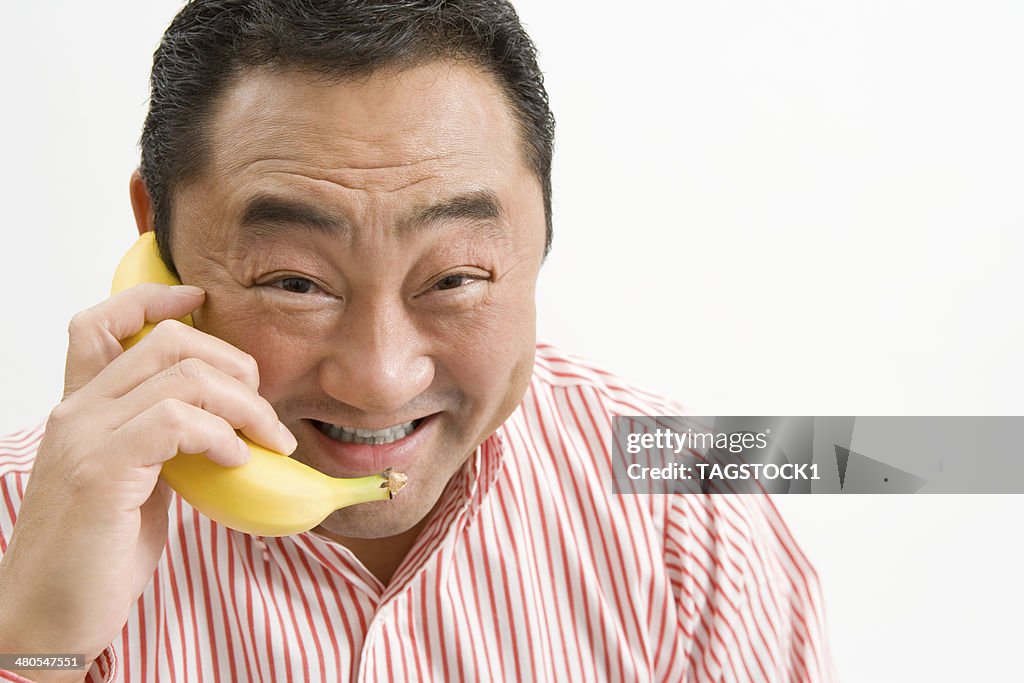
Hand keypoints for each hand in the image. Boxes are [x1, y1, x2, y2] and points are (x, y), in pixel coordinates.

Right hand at [0, 283, 296, 673]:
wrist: (49, 616)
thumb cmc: (95, 553)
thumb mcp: (132, 481)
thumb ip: (160, 441)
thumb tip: (225, 424)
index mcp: (83, 407)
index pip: (102, 322)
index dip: (155, 299)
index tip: (201, 301)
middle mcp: (78, 410)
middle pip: (167, 340)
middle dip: (234, 364)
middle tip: (264, 408)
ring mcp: (85, 438)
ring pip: (183, 376)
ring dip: (245, 405)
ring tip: (267, 440)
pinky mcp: (100, 472)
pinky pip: (177, 421)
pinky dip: (221, 435)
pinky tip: (237, 461)